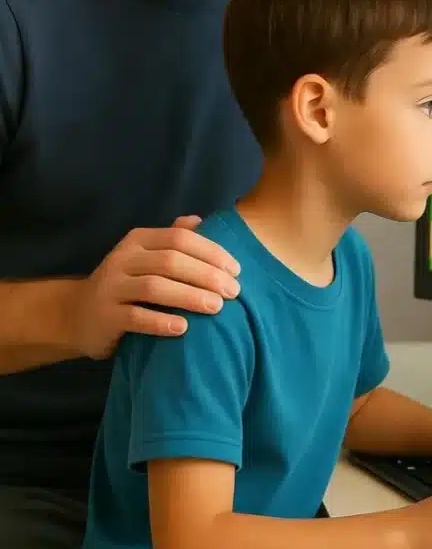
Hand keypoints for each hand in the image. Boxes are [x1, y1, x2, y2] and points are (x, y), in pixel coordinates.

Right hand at [72, 215, 240, 358]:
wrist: (78, 315)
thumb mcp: (145, 256)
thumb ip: (172, 238)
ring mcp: (111, 287)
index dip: (211, 252)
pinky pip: (135, 317)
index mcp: (139, 240)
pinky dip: (161, 322)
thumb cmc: (125, 284)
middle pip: (171, 261)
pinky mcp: (105, 316)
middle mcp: (123, 258)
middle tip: (233, 292)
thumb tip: (201, 220)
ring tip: (217, 307)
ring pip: (155, 287)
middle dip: (206, 275)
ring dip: (190, 296)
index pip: (180, 238)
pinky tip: (183, 328)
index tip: (236, 270)